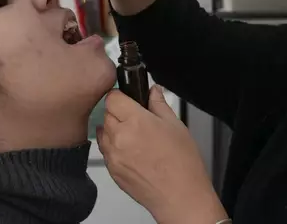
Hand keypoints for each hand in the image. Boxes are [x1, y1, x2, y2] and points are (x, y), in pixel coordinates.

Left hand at [97, 86, 227, 223]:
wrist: (180, 196)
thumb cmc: (182, 163)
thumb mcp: (175, 125)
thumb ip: (159, 104)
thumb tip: (153, 91)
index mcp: (136, 121)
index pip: (112, 98)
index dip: (121, 96)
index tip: (129, 99)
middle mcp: (120, 137)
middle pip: (107, 114)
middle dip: (119, 113)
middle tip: (138, 120)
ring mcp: (113, 155)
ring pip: (104, 132)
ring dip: (115, 130)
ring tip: (136, 138)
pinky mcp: (112, 170)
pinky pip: (106, 151)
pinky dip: (115, 147)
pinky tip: (133, 152)